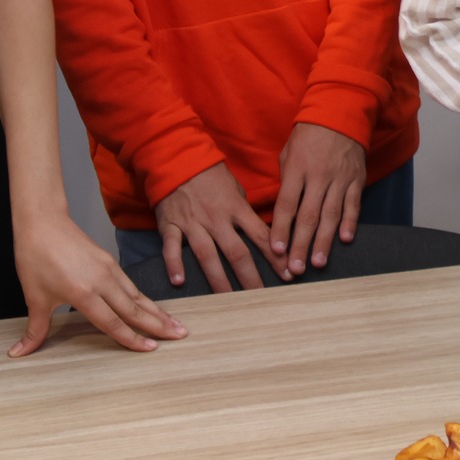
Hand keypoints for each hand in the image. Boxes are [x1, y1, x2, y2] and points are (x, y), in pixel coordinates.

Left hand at [11, 209, 186, 356]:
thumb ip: (35, 330)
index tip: (151, 349)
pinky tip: (152, 305)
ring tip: (176, 322)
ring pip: (138, 295)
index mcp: (83, 293)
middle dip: (159, 324)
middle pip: (135, 308)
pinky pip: (131, 284)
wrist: (43, 222)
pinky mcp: (110, 260)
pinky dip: (145, 297)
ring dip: (158, 310)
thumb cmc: (36, 258)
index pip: (113, 322)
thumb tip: (19, 353)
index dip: (132, 338)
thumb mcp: (34, 297)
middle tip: (180, 335)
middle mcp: (102, 281)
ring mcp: (109, 269)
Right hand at [153, 162, 286, 293]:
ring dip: (218, 280)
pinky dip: (174, 264)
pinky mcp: (170, 224)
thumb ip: (246, 212)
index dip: (276, 257)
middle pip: (237, 252)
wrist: (177, 158)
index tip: (289, 274)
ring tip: (227, 301)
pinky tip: (179, 281)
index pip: (261, 236)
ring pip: (207, 255)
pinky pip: (172, 247)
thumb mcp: (236, 188)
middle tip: (261, 299)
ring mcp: (193, 223)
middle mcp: (217, 218)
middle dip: (250, 277)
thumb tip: (263, 233)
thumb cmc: (210, 175)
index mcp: (236, 208)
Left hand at [271, 122, 366, 276]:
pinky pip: (353, 204)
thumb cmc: (308, 136)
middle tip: (295, 268)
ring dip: (324, 241)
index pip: (287, 204)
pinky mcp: (356, 179)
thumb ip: (286, 183)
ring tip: (317, 262)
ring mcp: (340, 178)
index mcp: (297, 169)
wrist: (340, 114)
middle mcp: (319, 176)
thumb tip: (282, 213)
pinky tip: (345, 240)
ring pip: (331, 215)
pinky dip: (350, 222)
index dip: (280, 228)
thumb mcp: (288, 154)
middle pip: (308, 215)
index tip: (275, 250)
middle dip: (301, 244)